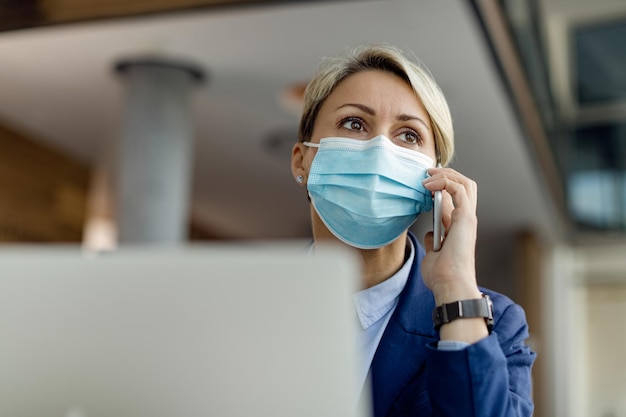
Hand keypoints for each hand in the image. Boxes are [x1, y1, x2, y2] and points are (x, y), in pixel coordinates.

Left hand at [421, 167, 481, 305]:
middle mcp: (466, 220)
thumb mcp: (434, 253)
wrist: (450, 284)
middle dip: (446, 174)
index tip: (423, 185)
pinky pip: (459, 189)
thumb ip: (435, 241)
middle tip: (427, 173)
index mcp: (459, 227)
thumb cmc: (442, 275)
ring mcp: (467, 218)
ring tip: (428, 176)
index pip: (456, 197)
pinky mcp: (465, 218)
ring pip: (465, 183)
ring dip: (446, 175)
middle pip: (465, 185)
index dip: (441, 186)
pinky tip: (429, 186)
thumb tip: (431, 234)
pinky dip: (444, 182)